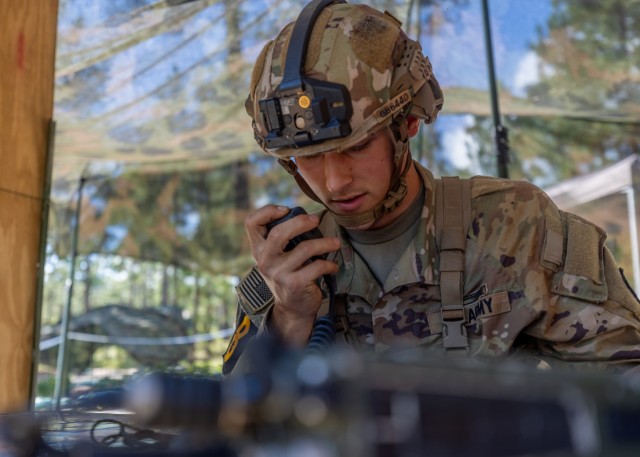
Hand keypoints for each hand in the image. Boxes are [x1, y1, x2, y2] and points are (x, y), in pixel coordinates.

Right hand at [245, 205, 339, 346]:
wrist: (292, 308)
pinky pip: (317, 266)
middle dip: (301, 222)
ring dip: (325, 243)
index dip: (267, 211)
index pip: (251, 223)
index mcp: (259, 249)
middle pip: (279, 233)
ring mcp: (279, 274)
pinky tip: (332, 266)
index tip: (286, 209)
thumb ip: (284, 238)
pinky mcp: (295, 284)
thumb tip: (308, 216)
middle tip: (316, 219)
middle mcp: (265, 261)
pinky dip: (329, 264)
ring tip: (335, 243)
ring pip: (305, 248)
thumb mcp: (279, 257)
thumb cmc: (289, 275)